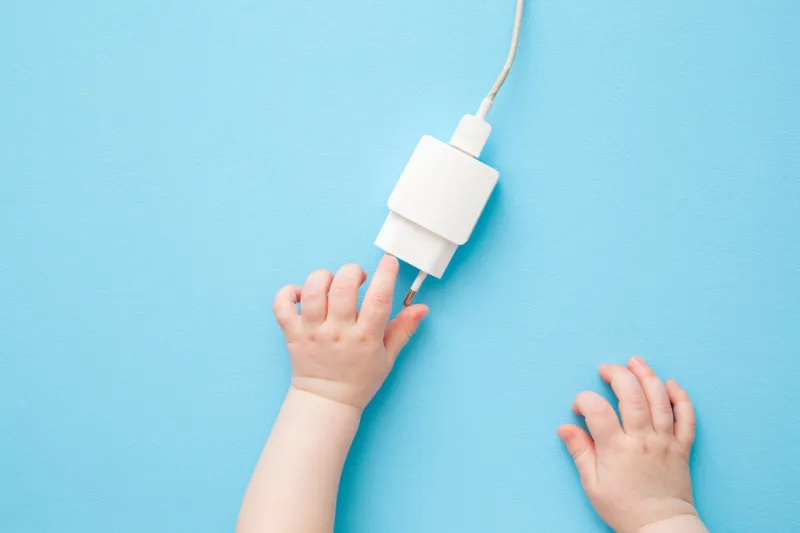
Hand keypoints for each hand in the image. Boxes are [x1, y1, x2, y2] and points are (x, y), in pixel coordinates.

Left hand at [272, 255, 428, 409]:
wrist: (327, 402)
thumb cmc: (359, 379)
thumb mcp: (388, 356)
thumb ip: (403, 329)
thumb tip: (421, 307)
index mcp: (365, 337)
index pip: (378, 299)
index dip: (386, 275)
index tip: (389, 262)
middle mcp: (337, 332)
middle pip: (344, 287)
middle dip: (353, 271)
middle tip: (358, 277)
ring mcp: (312, 332)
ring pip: (313, 290)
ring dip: (324, 277)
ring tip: (332, 283)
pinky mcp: (292, 333)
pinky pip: (282, 304)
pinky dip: (289, 292)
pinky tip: (302, 293)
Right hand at [558, 357, 702, 532]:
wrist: (660, 527)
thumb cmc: (624, 508)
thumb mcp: (592, 484)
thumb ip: (580, 451)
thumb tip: (565, 427)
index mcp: (617, 449)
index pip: (598, 410)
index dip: (584, 400)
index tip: (579, 407)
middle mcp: (642, 440)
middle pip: (631, 396)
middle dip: (617, 375)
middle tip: (606, 369)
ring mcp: (665, 441)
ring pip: (659, 400)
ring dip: (647, 376)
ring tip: (636, 362)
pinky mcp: (682, 447)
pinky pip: (687, 417)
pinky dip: (681, 398)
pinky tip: (672, 384)